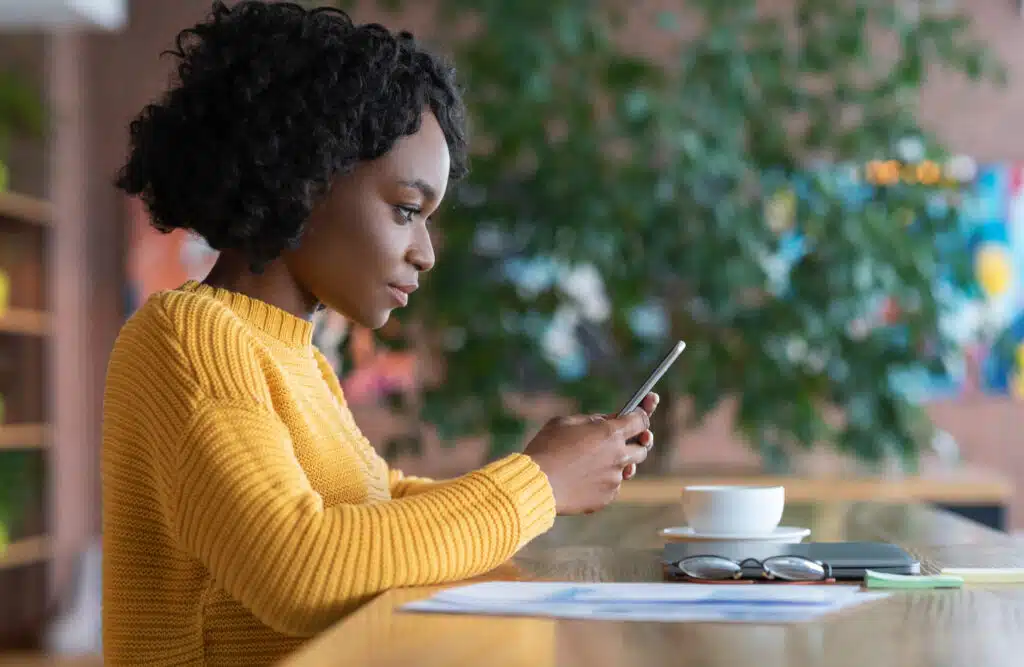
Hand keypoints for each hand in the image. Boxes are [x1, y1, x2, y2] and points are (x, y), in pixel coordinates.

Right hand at [524, 392, 657, 514]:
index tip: (639, 414)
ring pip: (626, 470)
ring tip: (594, 463)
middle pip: (643, 448)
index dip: (641, 415)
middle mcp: (618, 456)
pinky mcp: (606, 497)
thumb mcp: (566, 422)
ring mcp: (614, 479)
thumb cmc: (547, 448)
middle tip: (622, 441)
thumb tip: (605, 422)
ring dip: (616, 464)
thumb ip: (592, 420)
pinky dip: (602, 482)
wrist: (536, 483)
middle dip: (636, 443)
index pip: (641, 420)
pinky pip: (611, 487)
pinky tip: (582, 479)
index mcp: (611, 433)